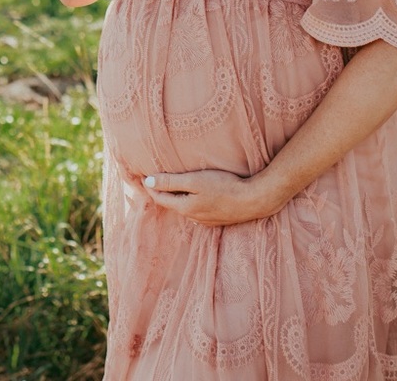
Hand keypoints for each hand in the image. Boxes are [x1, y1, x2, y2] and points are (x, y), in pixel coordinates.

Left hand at [142, 169, 285, 226]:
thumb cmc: (224, 186)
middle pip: (172, 203)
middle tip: (154, 178)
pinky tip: (196, 191)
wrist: (254, 200)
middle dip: (162, 192)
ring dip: (177, 196)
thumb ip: (171, 181)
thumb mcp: (195, 180)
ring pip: (185, 207)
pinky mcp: (217, 218)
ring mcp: (206, 220)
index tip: (142, 176)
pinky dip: (190, 200)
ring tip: (172, 183)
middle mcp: (193, 218)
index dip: (150, 187)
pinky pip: (197, 209)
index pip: (160, 199)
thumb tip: (147, 181)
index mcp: (185, 208)